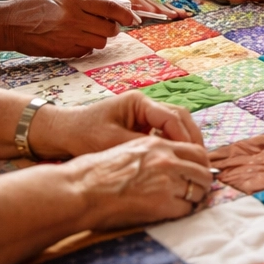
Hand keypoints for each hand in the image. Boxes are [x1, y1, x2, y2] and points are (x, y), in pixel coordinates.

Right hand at [0, 0, 136, 57]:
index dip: (126, 15)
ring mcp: (68, 37)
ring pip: (100, 43)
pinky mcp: (62, 51)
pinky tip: (73, 39)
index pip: (111, 8)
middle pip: (109, 29)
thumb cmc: (35, 5)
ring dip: (98, 39)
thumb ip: (87, 0)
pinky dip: (85, 47)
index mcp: (74, 0)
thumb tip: (113, 7)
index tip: (132, 18)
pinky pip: (85, 52)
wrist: (9, 23)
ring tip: (87, 32)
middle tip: (105, 25)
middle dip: (111, 28)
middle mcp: (73, 19)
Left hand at [27, 90, 203, 158]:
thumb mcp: (112, 142)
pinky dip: (175, 145)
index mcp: (139, 102)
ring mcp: (144, 114)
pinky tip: (178, 161)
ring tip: (194, 162)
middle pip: (180, 117)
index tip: (194, 156)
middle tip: (201, 160)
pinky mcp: (141, 125)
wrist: (62, 133)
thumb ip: (141, 147)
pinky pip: (166, 132)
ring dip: (186, 141)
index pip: (172, 117)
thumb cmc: (82, 135)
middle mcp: (145, 105)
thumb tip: (168, 158)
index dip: (186, 137)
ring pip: (176, 124)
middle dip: (192, 138)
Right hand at [69, 137, 213, 226]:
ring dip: (193, 199)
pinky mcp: (162, 203)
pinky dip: (181, 212)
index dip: (200, 165)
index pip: (196, 151)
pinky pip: (186, 209)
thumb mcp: (127, 150)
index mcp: (158, 144)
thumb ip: (153, 155)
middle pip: (204, 171)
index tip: (197, 174)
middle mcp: (166, 160)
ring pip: (199, 191)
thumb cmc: (95, 173)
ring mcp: (167, 181)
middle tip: (195, 192)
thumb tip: (171, 165)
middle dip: (202, 183)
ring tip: (181, 204)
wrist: (79, 189)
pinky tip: (170, 213)